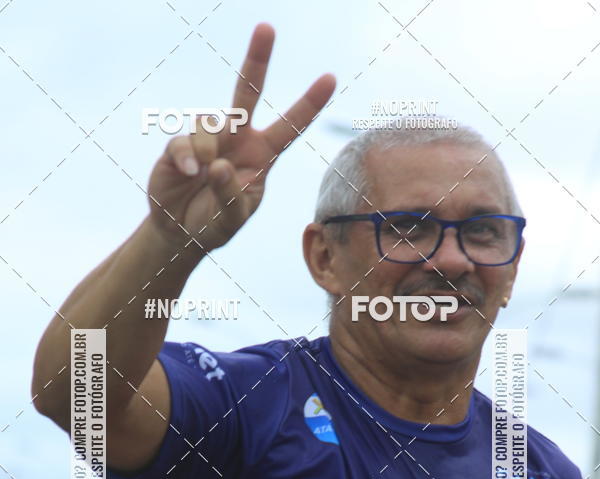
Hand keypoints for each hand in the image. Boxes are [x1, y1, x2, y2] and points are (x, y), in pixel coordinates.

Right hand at [147, 23, 334, 252]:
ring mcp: (209, 138)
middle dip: (257, 59)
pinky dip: (186, 158)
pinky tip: (188, 174)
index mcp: (262, 156)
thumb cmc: (215, 224)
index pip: (289, 127)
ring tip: (202, 178)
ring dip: (208, 150)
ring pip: (209, 122)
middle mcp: (237, 139)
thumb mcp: (232, 218)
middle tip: (267, 27)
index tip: (331, 79)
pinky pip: (183, 141)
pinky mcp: (180, 144)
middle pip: (248, 92)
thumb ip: (231, 194)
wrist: (180, 233)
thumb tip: (219, 164)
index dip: (309, 104)